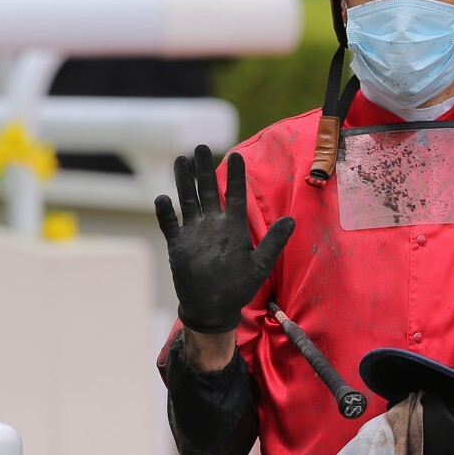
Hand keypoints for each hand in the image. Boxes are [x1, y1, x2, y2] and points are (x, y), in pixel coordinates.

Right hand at [154, 145, 293, 333]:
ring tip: (181, 160)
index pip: (235, 195)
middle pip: (207, 191)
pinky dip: (165, 214)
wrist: (214, 307)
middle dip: (204, 169)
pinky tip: (162, 199)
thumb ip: (274, 242)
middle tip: (200, 146)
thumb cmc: (239, 286)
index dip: (235, 176)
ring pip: (188, 201)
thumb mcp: (260, 265)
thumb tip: (291, 220)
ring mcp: (194, 233)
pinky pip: (170, 225)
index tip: (235, 154)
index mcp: (233, 227)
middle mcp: (213, 225)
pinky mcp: (178, 245)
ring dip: (184, 181)